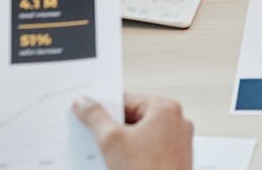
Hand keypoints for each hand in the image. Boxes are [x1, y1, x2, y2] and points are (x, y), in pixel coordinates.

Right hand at [73, 93, 192, 169]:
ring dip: (121, 144)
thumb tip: (84, 103)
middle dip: (112, 129)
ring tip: (105, 154)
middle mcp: (176, 123)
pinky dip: (132, 155)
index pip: (127, 99)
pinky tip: (118, 165)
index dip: (104, 107)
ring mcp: (177, 143)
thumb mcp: (111, 141)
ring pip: (140, 136)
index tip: (87, 112)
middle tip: (93, 136)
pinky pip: (148, 150)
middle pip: (133, 118)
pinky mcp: (174, 160)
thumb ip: (95, 117)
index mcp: (166, 109)